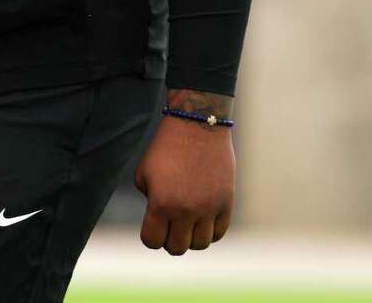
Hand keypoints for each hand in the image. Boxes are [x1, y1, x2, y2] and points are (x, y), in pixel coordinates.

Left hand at [134, 98, 234, 254]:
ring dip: (192, 236)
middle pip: (177, 248)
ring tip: (189, 220)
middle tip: (171, 224)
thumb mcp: (145, 172)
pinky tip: (204, 218)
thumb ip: (149, 200)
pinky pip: (219, 233)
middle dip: (171, 238)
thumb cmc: (167, 146)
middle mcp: (185, 210)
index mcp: (161, 203)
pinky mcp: (226, 202)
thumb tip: (160, 221)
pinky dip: (211, 231)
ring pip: (200, 244)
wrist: (197, 123)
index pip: (152, 241)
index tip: (154, 225)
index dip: (151, 235)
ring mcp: (208, 208)